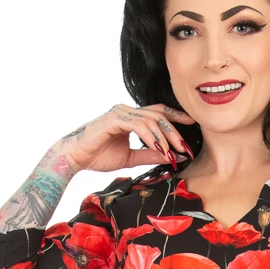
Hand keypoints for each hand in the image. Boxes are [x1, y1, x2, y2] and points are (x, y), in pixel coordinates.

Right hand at [52, 104, 198, 174]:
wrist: (76, 157)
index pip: (159, 112)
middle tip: (186, 146)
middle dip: (175, 130)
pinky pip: (138, 125)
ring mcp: (120, 113)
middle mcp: (127, 111)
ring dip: (164, 136)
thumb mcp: (131, 157)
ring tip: (173, 151)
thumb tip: (172, 157)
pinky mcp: (114, 119)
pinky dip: (150, 136)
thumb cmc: (99, 155)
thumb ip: (150, 154)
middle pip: (159, 114)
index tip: (193, 125)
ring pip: (150, 119)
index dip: (176, 117)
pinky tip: (159, 147)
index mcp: (132, 117)